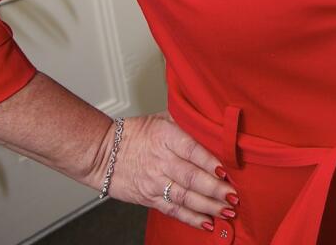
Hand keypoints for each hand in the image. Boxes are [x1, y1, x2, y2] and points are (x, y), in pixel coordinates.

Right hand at [102, 112, 235, 230]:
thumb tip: (213, 114)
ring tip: (226, 211)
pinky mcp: (149, 198)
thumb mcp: (161, 117)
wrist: (102, 153)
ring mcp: (154, 182)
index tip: (226, 171)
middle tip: (233, 196)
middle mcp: (161, 161)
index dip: (209, 162)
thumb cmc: (135, 133)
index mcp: (166, 137)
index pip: (191, 150)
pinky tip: (207, 222)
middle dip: (214, 189)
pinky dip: (190, 218)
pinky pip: (172, 210)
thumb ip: (186, 118)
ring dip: (208, 206)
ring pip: (184, 197)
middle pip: (191, 177)